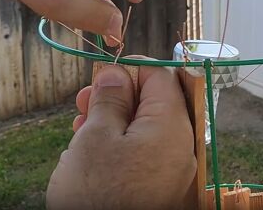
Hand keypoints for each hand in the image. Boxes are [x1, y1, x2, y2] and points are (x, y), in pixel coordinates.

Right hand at [46, 64, 195, 209]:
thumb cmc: (97, 194)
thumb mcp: (96, 137)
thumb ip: (110, 99)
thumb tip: (117, 74)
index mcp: (172, 127)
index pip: (162, 78)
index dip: (131, 70)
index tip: (102, 75)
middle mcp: (181, 148)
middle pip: (155, 105)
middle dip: (118, 99)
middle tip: (84, 103)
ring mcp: (173, 172)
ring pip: (147, 132)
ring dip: (114, 124)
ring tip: (81, 129)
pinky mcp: (161, 191)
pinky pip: (145, 157)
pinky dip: (121, 149)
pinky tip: (93, 154)